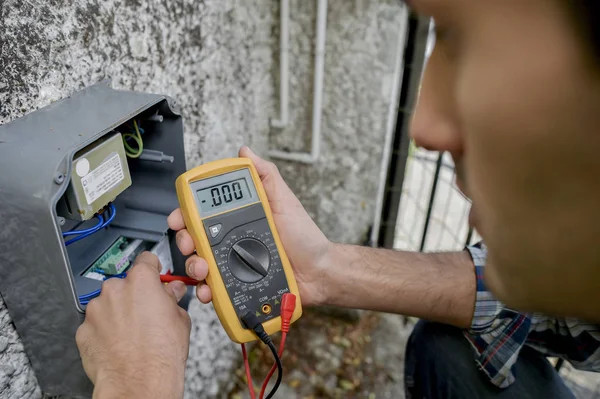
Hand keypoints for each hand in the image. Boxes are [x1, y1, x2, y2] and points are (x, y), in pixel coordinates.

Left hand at [75, 252, 190, 398]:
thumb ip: (173, 299)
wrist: (139, 382)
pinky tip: (118, 344)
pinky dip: (104, 331)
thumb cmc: (160, 354)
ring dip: (117, 313)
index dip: (153, 268)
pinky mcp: (83, 330)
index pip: (146, 260)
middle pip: (125, 284)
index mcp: (141, 281)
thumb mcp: (180, 319)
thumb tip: (172, 293)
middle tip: (146, 314)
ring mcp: (96, 310)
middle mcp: (115, 289)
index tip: (154, 274)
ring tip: (132, 334)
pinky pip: (95, 324)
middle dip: (134, 295)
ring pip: (108, 304)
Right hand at [167, 146, 331, 306]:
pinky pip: (214, 288)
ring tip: (204, 269)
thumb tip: (245, 152)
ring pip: (199, 264)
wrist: (318, 272)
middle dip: (185, 241)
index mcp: (238, 219)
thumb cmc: (304, 237)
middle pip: (194, 239)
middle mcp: (231, 240)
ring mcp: (233, 264)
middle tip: (191, 244)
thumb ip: (265, 176)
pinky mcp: (237, 286)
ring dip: (194, 267)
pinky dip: (206, 290)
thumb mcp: (285, 200)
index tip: (180, 217)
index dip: (186, 213)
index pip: (203, 213)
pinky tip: (210, 289)